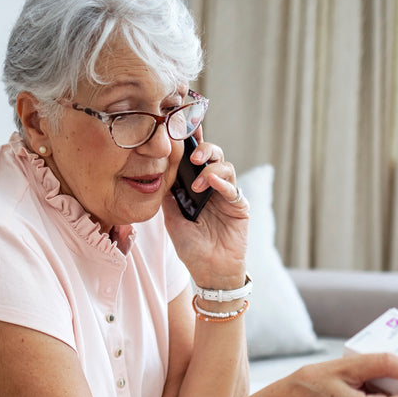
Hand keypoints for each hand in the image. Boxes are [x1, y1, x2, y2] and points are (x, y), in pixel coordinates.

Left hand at [163, 137, 248, 287]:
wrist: (209, 272)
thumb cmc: (191, 247)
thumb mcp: (172, 218)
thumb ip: (169, 195)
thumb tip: (158, 170)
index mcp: (196, 187)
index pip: (195, 158)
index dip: (192, 140)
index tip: (183, 124)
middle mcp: (213, 187)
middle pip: (214, 155)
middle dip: (204, 148)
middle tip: (192, 155)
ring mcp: (227, 195)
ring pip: (225, 167)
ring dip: (211, 169)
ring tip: (198, 182)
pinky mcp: (239, 207)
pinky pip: (233, 189)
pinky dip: (222, 183)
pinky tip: (213, 184)